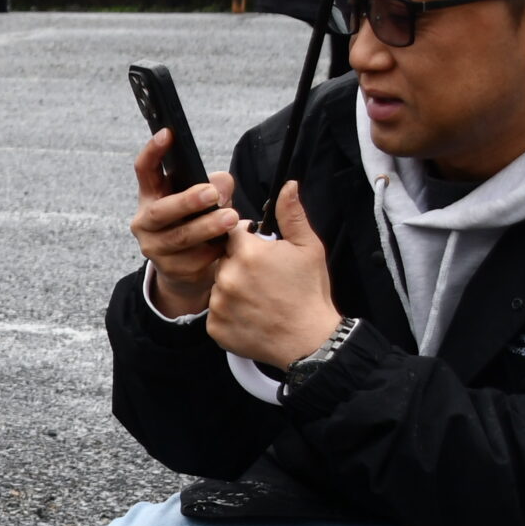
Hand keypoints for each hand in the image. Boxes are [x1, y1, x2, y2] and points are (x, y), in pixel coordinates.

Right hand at [129, 129, 235, 315]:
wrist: (184, 271)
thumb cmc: (194, 223)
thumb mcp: (202, 200)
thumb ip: (214, 186)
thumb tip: (221, 186)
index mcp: (151, 196)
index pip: (145, 170)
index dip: (153, 151)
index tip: (168, 133)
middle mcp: (145, 222)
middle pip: (161, 211)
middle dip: (187, 201)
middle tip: (212, 194)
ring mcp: (154, 249)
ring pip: (179, 238)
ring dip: (207, 228)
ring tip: (232, 219)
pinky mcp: (170, 271)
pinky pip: (194, 261)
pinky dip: (214, 252)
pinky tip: (229, 247)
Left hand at [206, 182, 342, 365]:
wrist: (309, 340)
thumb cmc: (310, 292)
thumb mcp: (308, 248)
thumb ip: (291, 215)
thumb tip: (288, 185)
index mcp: (247, 253)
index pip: (231, 233)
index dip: (246, 240)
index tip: (260, 251)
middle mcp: (226, 277)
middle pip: (223, 260)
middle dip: (239, 264)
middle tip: (264, 279)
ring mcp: (218, 304)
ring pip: (218, 286)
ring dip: (232, 288)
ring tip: (259, 298)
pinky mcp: (214, 327)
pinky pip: (216, 312)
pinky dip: (229, 313)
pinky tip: (251, 315)